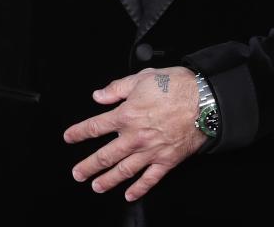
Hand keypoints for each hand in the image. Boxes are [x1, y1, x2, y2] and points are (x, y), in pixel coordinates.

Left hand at [63, 66, 204, 201]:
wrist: (204, 102)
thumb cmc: (175, 86)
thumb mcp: (141, 78)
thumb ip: (117, 88)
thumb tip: (99, 95)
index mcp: (126, 115)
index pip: (95, 126)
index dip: (79, 133)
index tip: (69, 137)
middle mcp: (135, 137)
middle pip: (106, 155)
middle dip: (89, 166)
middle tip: (77, 173)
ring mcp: (150, 151)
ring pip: (124, 171)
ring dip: (107, 180)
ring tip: (96, 186)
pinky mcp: (166, 161)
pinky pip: (150, 179)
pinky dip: (138, 189)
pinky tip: (129, 195)